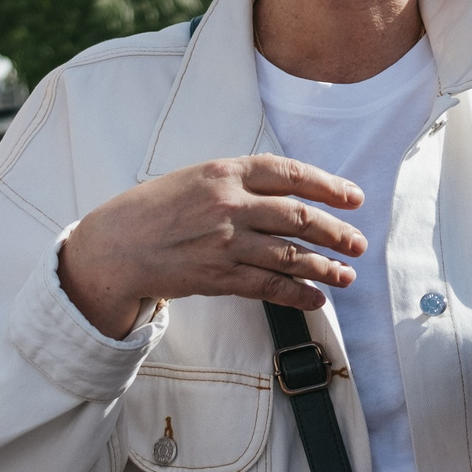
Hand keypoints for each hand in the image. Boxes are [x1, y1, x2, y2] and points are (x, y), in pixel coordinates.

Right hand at [57, 156, 365, 338]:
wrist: (113, 246)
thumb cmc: (153, 210)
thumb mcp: (195, 178)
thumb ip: (238, 182)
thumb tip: (287, 195)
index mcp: (224, 172)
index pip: (289, 173)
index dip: (327, 186)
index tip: (353, 198)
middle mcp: (228, 204)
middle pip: (297, 217)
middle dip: (335, 232)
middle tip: (358, 243)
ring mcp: (224, 242)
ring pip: (289, 255)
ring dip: (324, 267)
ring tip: (346, 275)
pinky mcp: (218, 276)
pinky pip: (268, 286)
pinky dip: (297, 294)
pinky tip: (316, 299)